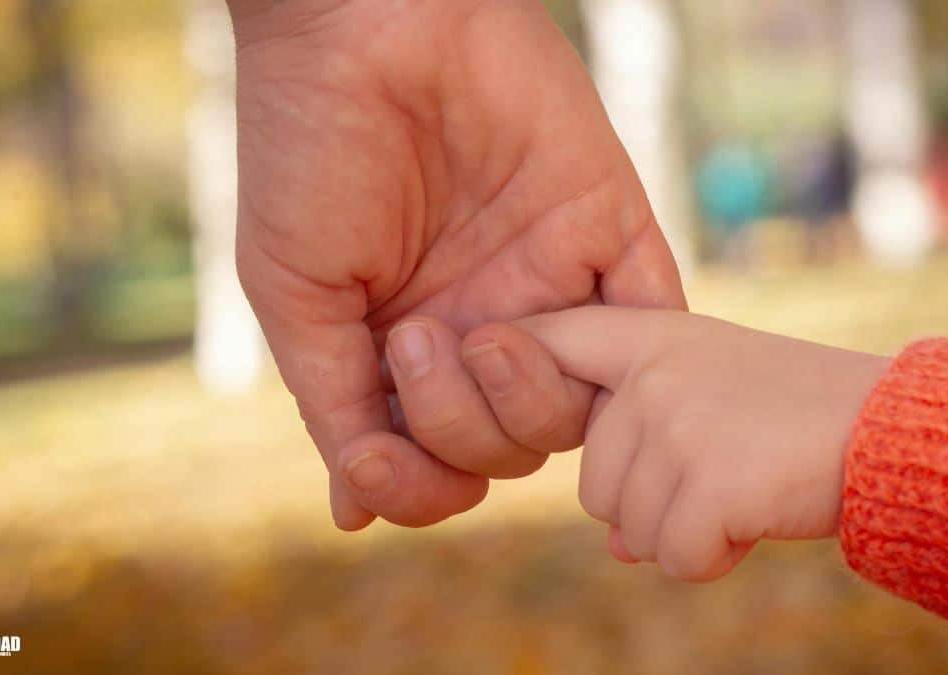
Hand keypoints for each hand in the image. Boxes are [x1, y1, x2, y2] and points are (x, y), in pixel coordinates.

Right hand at [227, 0, 685, 529]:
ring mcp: (550, 285)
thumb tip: (353, 513)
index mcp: (411, 348)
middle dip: (459, 429)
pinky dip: (627, 360)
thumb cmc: (310, 152)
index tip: (375, 458)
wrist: (367, 25)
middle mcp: (485, 327)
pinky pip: (650, 327)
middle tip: (414, 341)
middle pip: (508, 448)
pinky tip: (556, 341)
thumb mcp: (296, 295)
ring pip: (575, 411)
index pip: (438, 462)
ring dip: (521, 400)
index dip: (417, 484)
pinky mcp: (608, 232)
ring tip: (473, 333)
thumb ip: (335, 406)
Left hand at [459, 307, 887, 580]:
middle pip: (594, 484)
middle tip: (727, 471)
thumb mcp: (717, 402)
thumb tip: (617, 543)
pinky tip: (757, 518)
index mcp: (651, 338)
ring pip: (630, 527)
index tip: (471, 356)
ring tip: (747, 487)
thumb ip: (650, 448)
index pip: (551, 340)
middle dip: (653, 503)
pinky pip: (672, 556)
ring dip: (686, 532)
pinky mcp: (705, 479)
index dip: (510, 362)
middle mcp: (651, 374)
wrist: (890, 429)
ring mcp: (675, 423)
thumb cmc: (802, 416)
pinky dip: (714, 558)